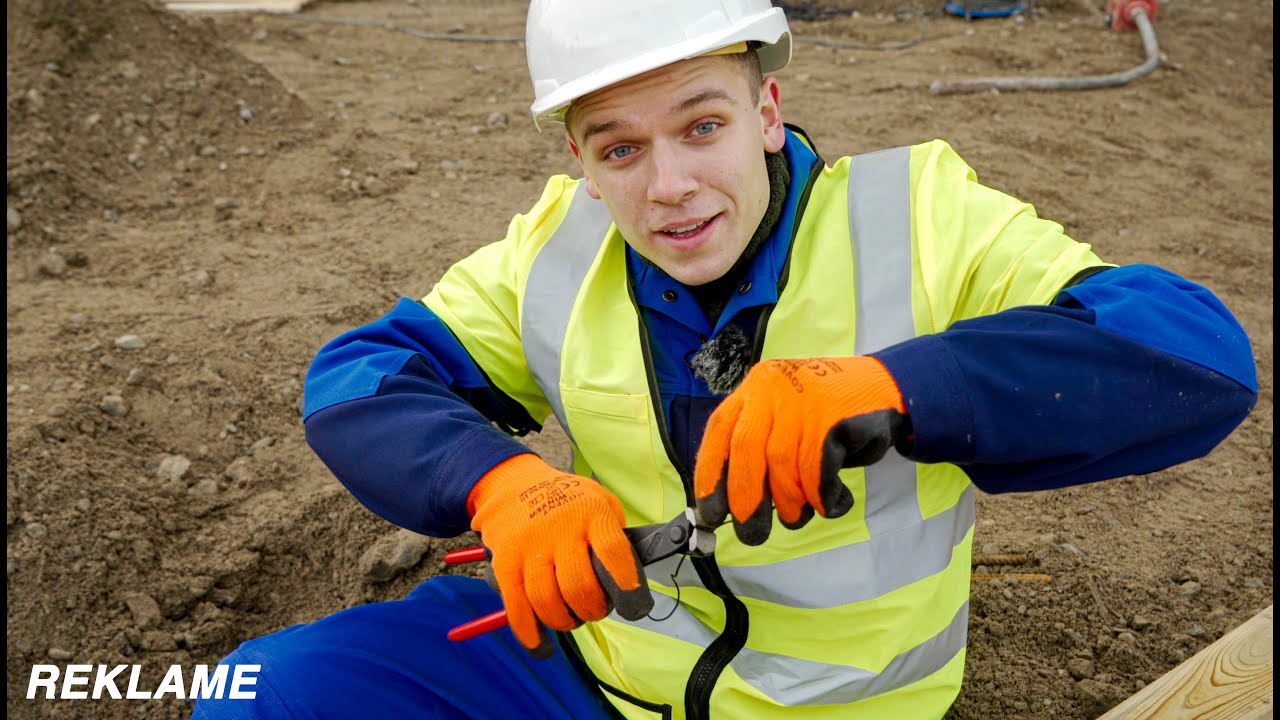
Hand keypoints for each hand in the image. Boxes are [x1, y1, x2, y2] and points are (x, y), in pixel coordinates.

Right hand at [468, 453, 652, 656]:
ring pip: (548, 601)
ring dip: (565, 621)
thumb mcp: (599, 499)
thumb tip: (630, 574)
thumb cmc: (566, 500)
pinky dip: (530, 633)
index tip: (634, 604)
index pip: (612, 551)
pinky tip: (541, 644)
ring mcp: (530, 548)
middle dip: (593, 609)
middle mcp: (560, 530)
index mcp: (591, 513)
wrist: (511, 485)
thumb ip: (616, 531)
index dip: (626, 583)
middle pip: (579, 586)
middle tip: (595, 609)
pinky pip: (517, 607)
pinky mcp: (505, 564)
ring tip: (571, 617)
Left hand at [694, 356, 909, 545]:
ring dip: (789, 502)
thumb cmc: (825, 417)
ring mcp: (803, 399)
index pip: (719, 431)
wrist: (884, 389)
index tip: (710, 513)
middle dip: (746, 500)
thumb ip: (757, 449)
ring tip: (796, 518)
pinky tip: (829, 503)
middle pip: (747, 450)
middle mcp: (773, 389)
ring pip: (783, 463)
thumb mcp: (783, 419)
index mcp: (754, 389)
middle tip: (751, 534)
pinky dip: (820, 495)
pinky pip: (817, 469)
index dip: (710, 475)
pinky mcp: (833, 416)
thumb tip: (730, 506)